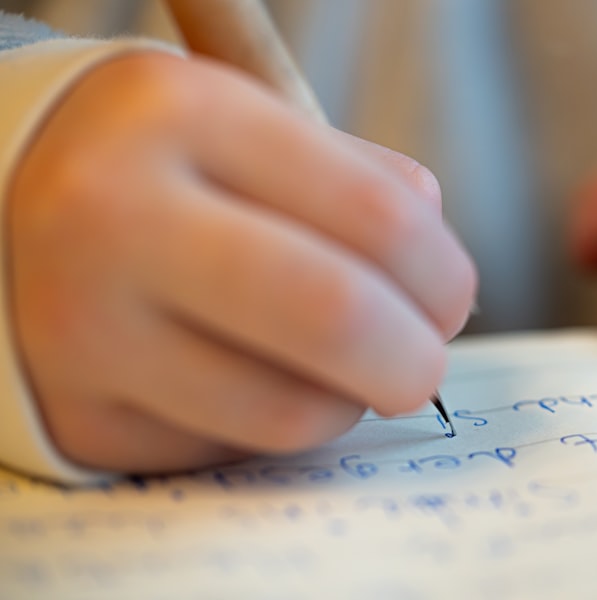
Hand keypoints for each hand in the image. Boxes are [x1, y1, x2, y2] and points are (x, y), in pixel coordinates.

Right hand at [9, 52, 476, 472]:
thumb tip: (441, 268)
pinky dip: (273, 423)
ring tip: (338, 369)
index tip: (451, 299)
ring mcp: (83, 330)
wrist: (5, 211)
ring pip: (287, 412)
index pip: (375, 214)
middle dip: (413, 358)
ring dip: (346, 400)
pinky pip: (229, 447)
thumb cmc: (161, 169)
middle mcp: (112, 217)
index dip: (441, 273)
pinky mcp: (82, 417)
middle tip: (424, 363)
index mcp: (177, 113)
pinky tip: (257, 380)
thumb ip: (356, 179)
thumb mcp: (246, 128)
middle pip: (333, 316)